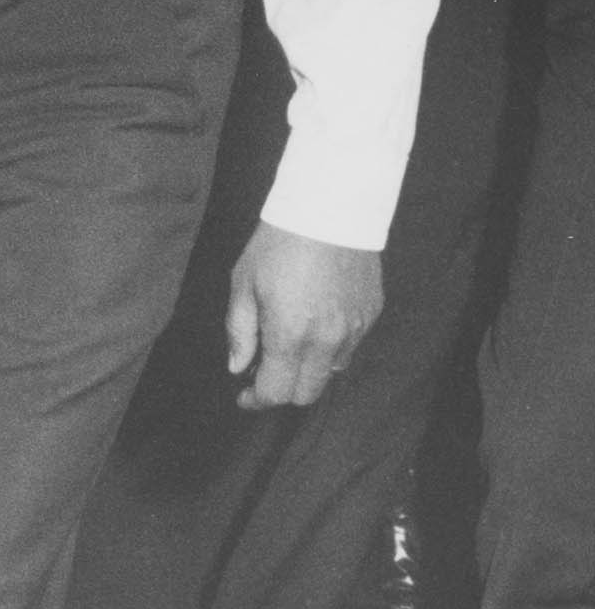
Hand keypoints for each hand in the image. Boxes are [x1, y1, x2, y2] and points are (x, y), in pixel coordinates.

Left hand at [226, 220, 381, 409]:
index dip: (257, 399)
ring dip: (308, 368)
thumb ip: (239, 330)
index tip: (244, 395)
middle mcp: (327, 341)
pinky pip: (349, 346)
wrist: (330, 208)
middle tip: (264, 370)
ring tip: (290, 340)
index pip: (276, 392)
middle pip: (307, 393)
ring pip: (330, 371)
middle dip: (283, 389)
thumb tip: (237, 366)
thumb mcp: (244, 282)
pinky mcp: (371, 315)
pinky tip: (316, 319)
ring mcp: (354, 330)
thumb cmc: (279, 242)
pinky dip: (330, 346)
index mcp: (290, 335)